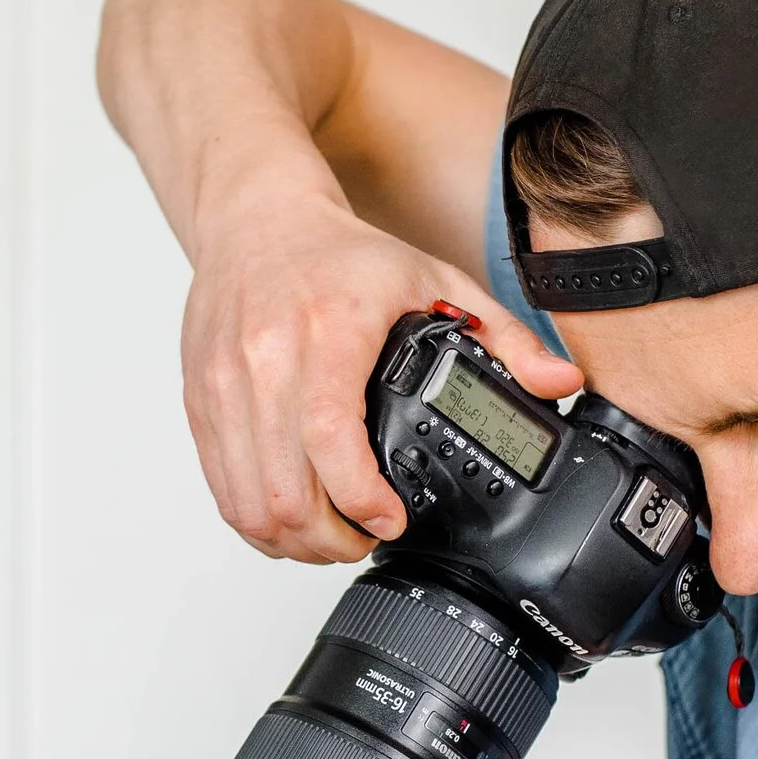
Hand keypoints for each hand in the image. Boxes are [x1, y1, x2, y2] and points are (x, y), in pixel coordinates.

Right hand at [181, 190, 580, 562]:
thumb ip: (502, 335)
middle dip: (333, 540)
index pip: (330, 439)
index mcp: (327, 333)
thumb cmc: (336, 254)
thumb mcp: (433, 280)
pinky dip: (258, 524)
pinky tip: (293, 521)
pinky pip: (223, 492)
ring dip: (294, 542)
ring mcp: (224, 388)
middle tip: (366, 538)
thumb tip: (558, 381)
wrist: (254, 217)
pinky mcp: (199, 406)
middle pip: (286, 493)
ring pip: (249, 505)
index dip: (361, 501)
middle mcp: (265, 362)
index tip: (391, 520)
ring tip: (332, 537)